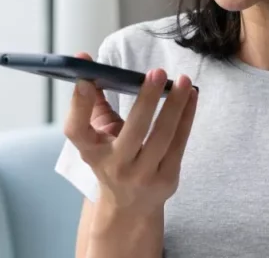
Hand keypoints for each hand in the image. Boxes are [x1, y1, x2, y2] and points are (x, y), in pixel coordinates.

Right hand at [63, 52, 197, 214]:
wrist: (129, 206)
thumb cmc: (111, 158)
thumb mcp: (95, 137)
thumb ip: (91, 101)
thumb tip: (85, 61)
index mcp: (91, 152)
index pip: (76, 130)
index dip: (78, 104)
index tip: (85, 78)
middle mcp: (114, 166)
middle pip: (133, 130)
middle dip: (147, 99)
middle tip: (158, 72)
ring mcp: (142, 176)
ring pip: (163, 136)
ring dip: (175, 105)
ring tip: (183, 80)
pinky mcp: (166, 179)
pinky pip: (179, 143)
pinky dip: (187, 117)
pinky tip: (192, 96)